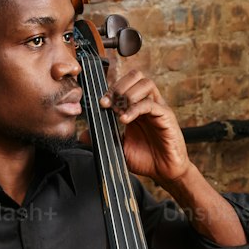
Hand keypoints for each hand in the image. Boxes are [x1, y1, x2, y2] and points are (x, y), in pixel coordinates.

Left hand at [99, 69, 190, 185]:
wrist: (164, 172)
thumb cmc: (146, 159)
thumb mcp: (118, 148)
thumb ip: (102, 138)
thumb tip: (83, 135)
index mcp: (136, 106)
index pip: (124, 84)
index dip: (111, 89)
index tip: (101, 103)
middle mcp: (148, 103)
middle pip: (136, 76)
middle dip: (119, 86)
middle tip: (109, 104)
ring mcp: (158, 107)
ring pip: (145, 83)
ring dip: (128, 94)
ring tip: (119, 111)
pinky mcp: (166, 116)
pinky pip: (150, 104)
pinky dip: (134, 109)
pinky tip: (125, 120)